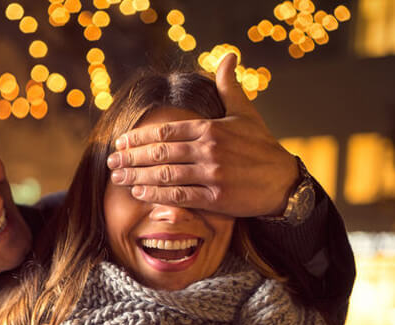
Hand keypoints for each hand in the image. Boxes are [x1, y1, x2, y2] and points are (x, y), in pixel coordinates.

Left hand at [106, 52, 298, 216]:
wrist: (283, 180)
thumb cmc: (261, 146)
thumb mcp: (245, 112)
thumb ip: (229, 86)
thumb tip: (228, 56)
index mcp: (211, 128)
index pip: (166, 131)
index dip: (139, 137)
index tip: (120, 142)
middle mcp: (209, 149)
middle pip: (160, 153)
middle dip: (131, 157)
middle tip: (111, 161)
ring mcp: (212, 174)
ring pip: (165, 175)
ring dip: (137, 176)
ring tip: (118, 178)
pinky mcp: (216, 197)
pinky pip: (179, 196)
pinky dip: (156, 195)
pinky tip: (139, 193)